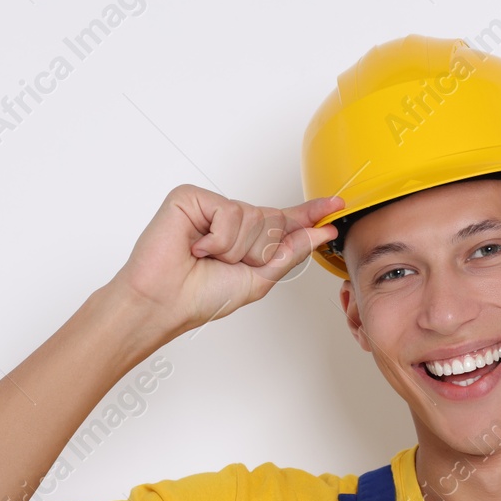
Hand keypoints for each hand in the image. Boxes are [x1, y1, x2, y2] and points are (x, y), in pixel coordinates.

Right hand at [113, 185, 343, 334]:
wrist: (165, 303)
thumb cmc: (202, 296)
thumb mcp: (260, 278)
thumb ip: (291, 252)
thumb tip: (321, 232)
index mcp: (247, 238)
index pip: (284, 220)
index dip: (310, 213)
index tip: (335, 205)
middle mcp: (230, 219)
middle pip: (273, 220)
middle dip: (258, 250)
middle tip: (226, 264)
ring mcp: (210, 205)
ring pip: (253, 216)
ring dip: (235, 248)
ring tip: (208, 258)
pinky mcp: (191, 197)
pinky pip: (229, 212)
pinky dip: (218, 238)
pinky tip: (196, 247)